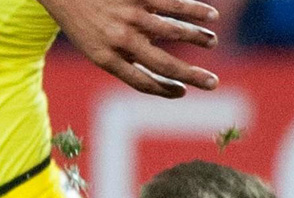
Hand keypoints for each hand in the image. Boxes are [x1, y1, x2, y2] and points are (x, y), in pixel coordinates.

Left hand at [37, 0, 220, 97]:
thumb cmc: (81, 19)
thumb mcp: (92, 46)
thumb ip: (120, 59)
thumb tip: (155, 74)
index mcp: (107, 59)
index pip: (142, 82)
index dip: (165, 90)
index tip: (182, 92)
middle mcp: (121, 40)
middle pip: (165, 64)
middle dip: (192, 76)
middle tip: (213, 83)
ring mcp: (132, 17)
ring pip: (174, 31)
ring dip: (197, 38)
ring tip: (212, 43)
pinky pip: (174, 4)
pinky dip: (195, 11)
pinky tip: (211, 16)